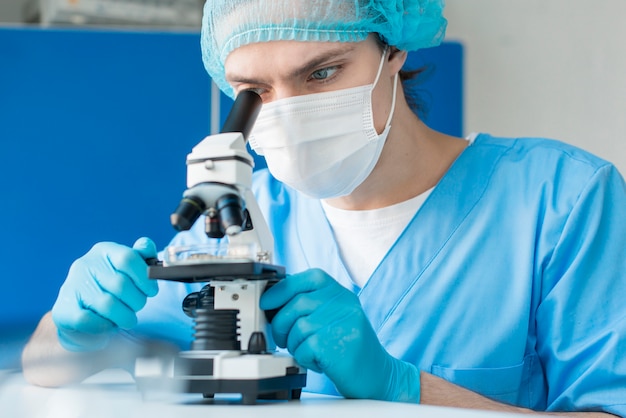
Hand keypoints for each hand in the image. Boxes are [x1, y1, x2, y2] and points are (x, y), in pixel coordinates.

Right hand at [51, 237, 158, 351]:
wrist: (84, 315)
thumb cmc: (115, 290)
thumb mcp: (131, 270)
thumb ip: (143, 256)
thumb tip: (146, 245)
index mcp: (104, 251)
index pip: (128, 258)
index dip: (145, 277)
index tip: (151, 291)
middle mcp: (85, 264)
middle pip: (121, 284)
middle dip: (137, 301)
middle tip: (137, 307)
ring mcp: (71, 286)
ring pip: (107, 305)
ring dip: (125, 317)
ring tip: (127, 318)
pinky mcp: (63, 309)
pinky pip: (89, 321)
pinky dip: (106, 326)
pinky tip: (110, 324)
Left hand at [260, 268, 420, 401]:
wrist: (377, 374)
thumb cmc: (348, 345)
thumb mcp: (333, 316)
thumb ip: (310, 304)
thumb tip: (273, 300)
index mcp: (339, 292)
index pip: (304, 279)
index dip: (279, 290)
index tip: (266, 302)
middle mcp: (344, 303)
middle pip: (296, 304)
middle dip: (281, 325)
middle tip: (284, 338)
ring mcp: (342, 321)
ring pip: (298, 328)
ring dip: (295, 345)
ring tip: (308, 351)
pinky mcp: (337, 344)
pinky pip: (304, 348)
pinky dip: (305, 358)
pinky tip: (318, 361)